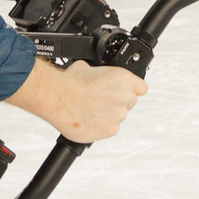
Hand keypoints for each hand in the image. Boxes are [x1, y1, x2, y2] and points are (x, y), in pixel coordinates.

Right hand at [8, 59, 146, 142]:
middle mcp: (125, 98)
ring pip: (117, 116)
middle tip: (99, 100)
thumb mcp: (88, 67)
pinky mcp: (110, 130)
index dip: (131, 89)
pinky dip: (100, 126)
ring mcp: (118, 116)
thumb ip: (101, 73)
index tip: (123, 91)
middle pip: (128, 103)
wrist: (57, 98)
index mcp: (124, 80)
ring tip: (89, 110)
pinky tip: (88, 119)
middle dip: (116, 102)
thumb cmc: (70, 82)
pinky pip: (109, 128)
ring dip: (107, 115)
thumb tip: (96, 74)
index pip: (141, 88)